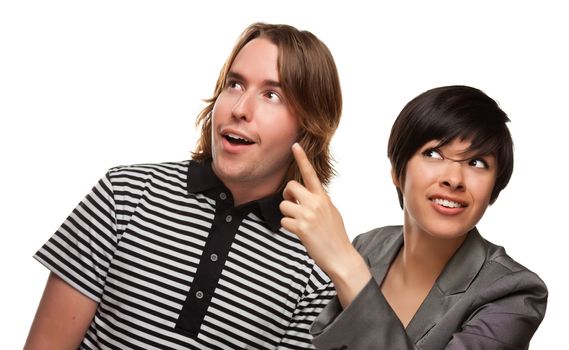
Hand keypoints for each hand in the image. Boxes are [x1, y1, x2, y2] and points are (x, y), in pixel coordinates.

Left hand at [280, 144, 366, 284]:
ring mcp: (308, 215)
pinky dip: (288, 227)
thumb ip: (318, 201)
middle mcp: (316, 203)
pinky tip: (299, 233)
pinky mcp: (302, 228)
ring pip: (283, 205)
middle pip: (290, 187)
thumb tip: (304, 197)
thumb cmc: (335, 235)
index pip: (310, 174)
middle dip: (287, 196)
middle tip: (293, 206)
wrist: (341, 256)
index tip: (295, 146)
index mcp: (323, 197)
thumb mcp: (331, 212)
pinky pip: (283, 221)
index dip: (302, 158)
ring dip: (287, 215)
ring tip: (299, 223)